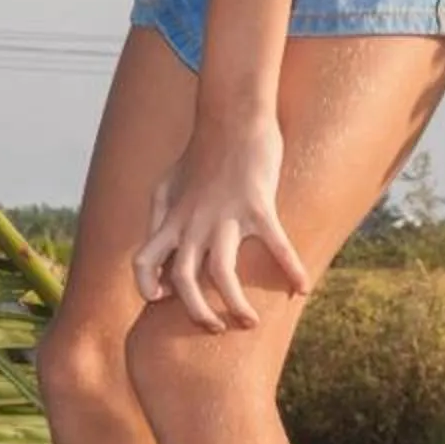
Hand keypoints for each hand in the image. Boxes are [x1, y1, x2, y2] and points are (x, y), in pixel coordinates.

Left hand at [131, 121, 306, 330]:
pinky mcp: (257, 205)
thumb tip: (157, 247)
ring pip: (221, 274)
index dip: (148, 288)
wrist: (232, 115)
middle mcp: (191, 221)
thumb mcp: (167, 183)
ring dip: (235, 306)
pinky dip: (291, 269)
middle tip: (215, 328)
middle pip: (183, 281)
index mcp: (170, 218)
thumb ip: (159, 216)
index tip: (165, 300)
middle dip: (198, 313)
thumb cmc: (202, 151)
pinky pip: (276, 244)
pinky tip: (302, 288)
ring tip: (249, 322)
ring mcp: (224, 214)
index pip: (142, 263)